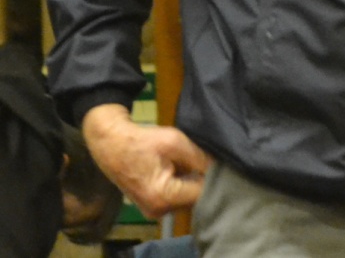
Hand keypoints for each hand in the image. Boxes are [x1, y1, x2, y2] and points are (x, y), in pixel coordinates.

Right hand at [82, 103, 211, 217]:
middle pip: (194, 199)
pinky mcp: (152, 204)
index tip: (224, 164)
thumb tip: (220, 168)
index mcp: (163, 198)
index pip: (202, 193)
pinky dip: (183, 184)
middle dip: (204, 180)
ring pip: (186, 198)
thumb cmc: (142, 141)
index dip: (214, 178)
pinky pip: (176, 197)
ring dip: (194, 182)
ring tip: (200, 162)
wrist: (111, 143)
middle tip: (214, 161)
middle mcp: (159, 211)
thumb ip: (199, 158)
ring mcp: (154, 210)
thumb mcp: (175, 142)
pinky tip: (187, 168)